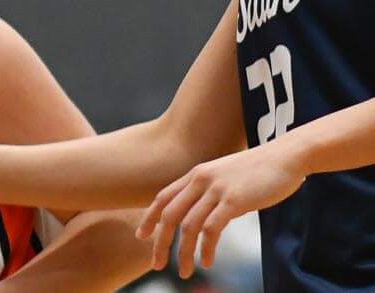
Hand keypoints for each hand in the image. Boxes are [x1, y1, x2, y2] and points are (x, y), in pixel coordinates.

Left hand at [138, 143, 301, 277]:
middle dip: (160, 242)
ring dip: (183, 252)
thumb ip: (212, 192)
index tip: (142, 236)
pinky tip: (206, 262)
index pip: (163, 197)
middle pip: (169, 214)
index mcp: (196, 174)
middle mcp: (200, 180)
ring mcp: (216, 190)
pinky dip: (206, 248)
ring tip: (184, 272)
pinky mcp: (234, 200)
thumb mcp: (227, 177)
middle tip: (156, 264)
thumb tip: (207, 214)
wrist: (285, 156)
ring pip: (188, 226)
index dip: (150, 217)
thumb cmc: (260, 169)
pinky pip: (211, 229)